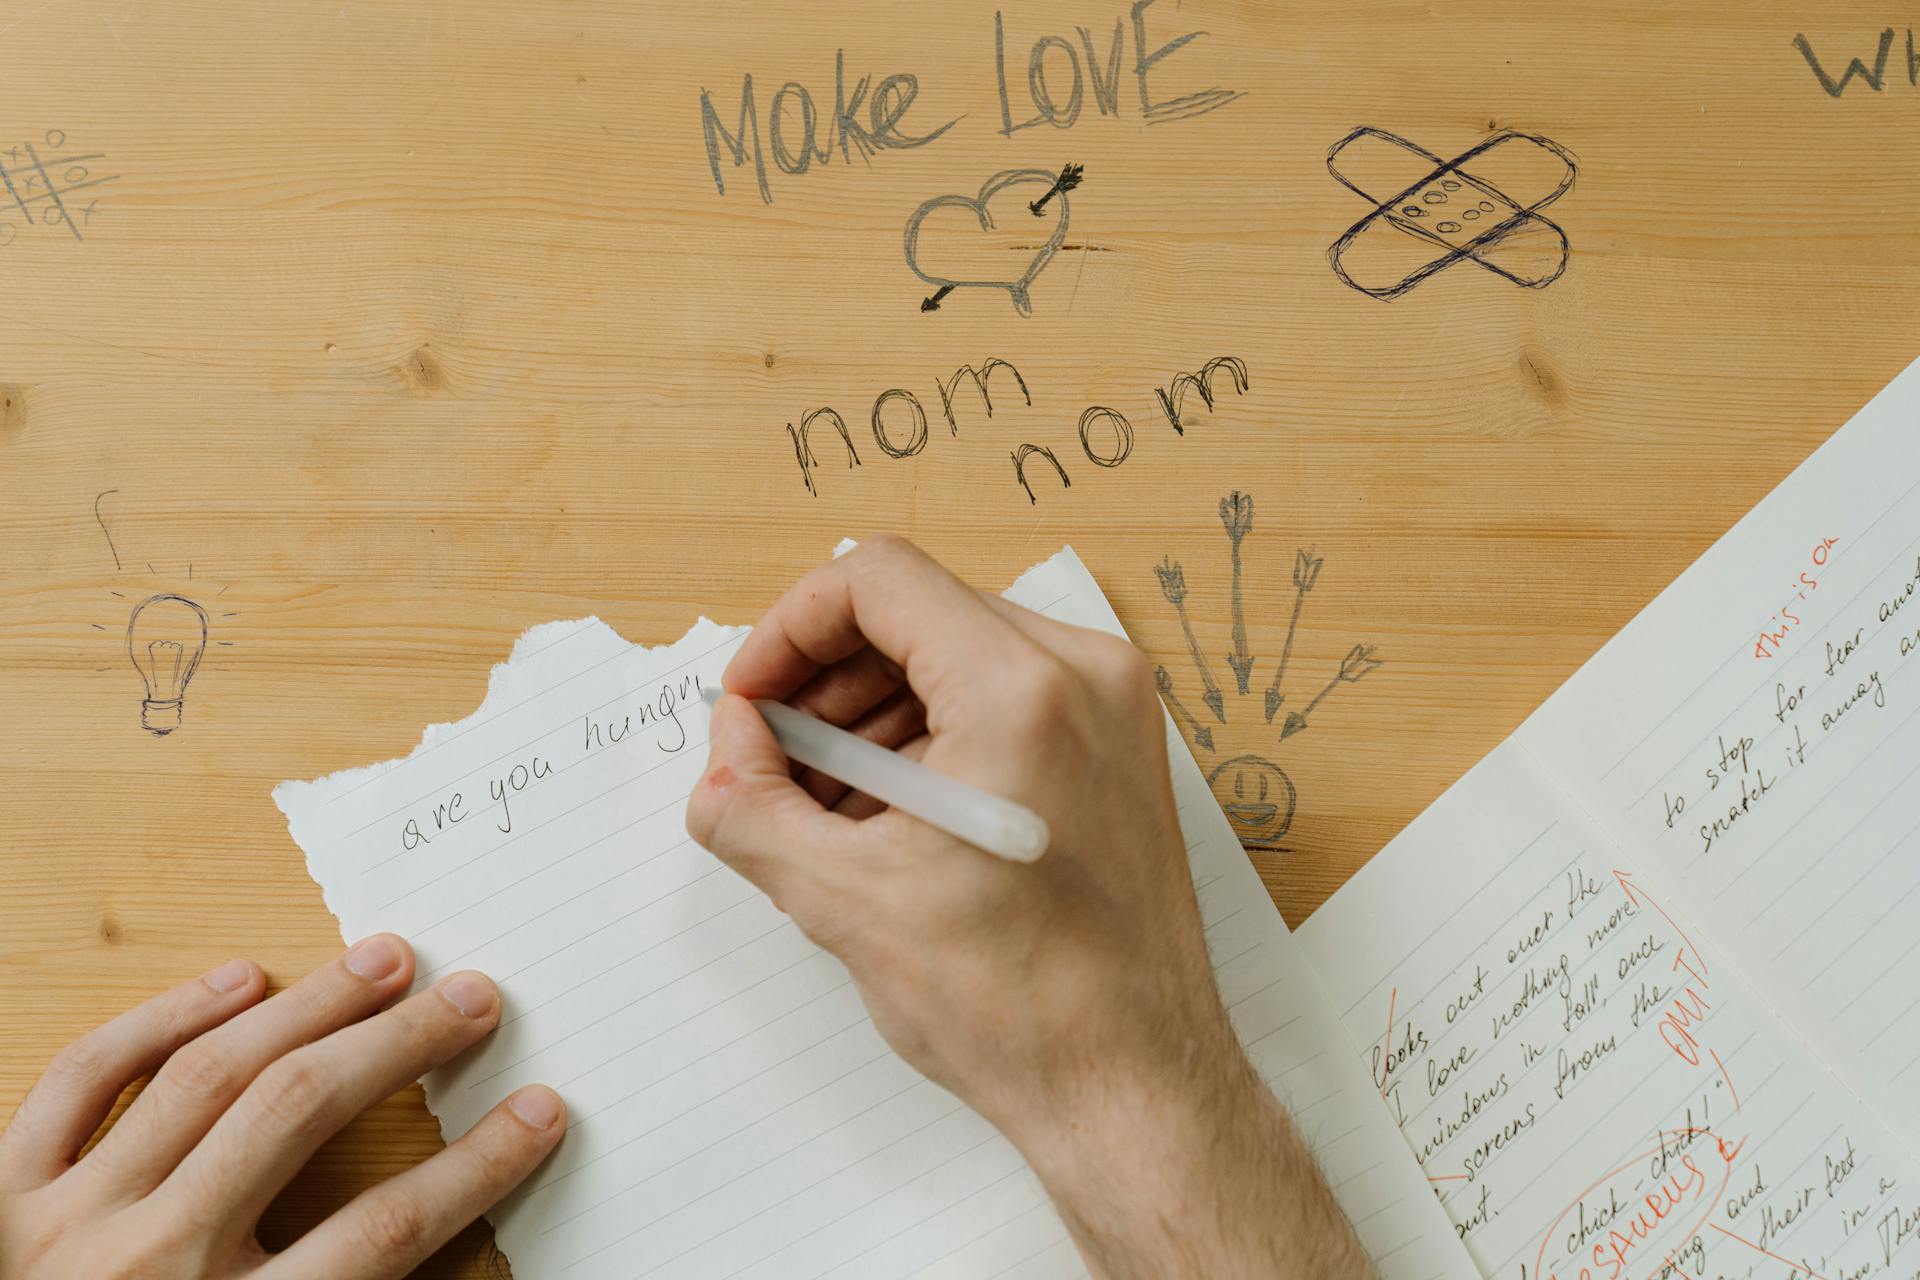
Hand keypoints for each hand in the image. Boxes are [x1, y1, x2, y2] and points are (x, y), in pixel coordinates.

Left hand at [0, 936, 564, 1278]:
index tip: (537, 1114)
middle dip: (402, 1046)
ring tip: (384, 962)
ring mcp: (69, 1221)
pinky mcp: (3, 1195)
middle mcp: (152, 1265)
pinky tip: (238, 980)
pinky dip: (162, 1019)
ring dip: (309, 1006)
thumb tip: (440, 1240)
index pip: (384, 1230)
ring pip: (207, 1074)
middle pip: (301, 1114)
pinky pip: (84, 1080)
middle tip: (472, 999)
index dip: (477, 1167)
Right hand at [685, 537, 1367, 1278]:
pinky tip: (888, 821)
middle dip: (826, 678)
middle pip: (918, 610)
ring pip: (959, 652)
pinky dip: (933, 738)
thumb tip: (728, 746)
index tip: (753, 699)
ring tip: (823, 806)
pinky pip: (1006, 699)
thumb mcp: (844, 903)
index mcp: (1022, 691)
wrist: (1133, 1089)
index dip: (788, 629)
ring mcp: (1116, 710)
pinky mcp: (1120, 751)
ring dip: (874, 712)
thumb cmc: (1022, 1008)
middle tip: (774, 758)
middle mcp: (1086, 676)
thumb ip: (749, 805)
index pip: (876, 579)